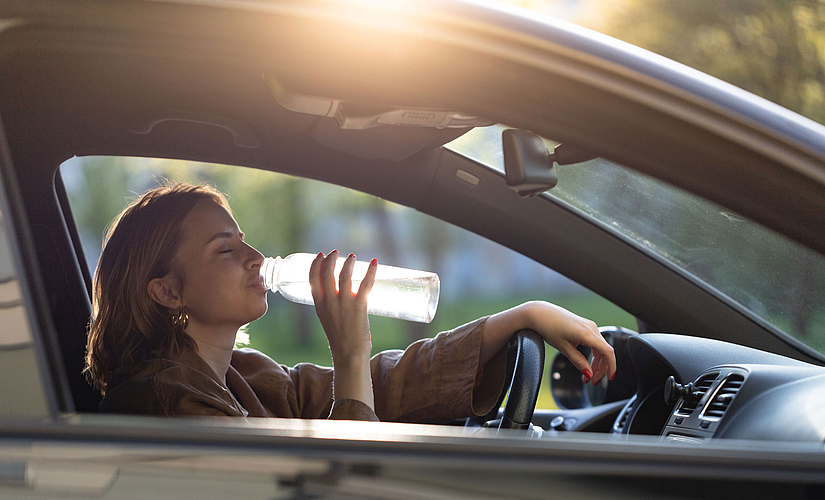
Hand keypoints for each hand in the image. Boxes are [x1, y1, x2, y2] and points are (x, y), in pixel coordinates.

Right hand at [309, 250, 376, 408]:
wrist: (349, 356)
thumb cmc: (341, 339)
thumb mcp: (328, 319)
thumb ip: (330, 305)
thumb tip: (340, 291)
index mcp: (319, 305)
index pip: (312, 278)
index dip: (315, 264)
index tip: (321, 255)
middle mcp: (329, 302)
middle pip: (327, 272)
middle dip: (331, 259)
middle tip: (336, 253)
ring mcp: (343, 303)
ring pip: (344, 274)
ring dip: (349, 262)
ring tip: (353, 257)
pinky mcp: (359, 306)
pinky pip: (365, 283)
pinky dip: (371, 271)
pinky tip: (375, 262)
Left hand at [481, 301, 615, 384]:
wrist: (541, 314)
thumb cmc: (550, 327)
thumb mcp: (564, 349)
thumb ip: (579, 362)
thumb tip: (589, 374)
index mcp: (587, 333)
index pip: (607, 352)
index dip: (611, 366)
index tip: (609, 378)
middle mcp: (591, 328)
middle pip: (605, 352)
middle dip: (601, 368)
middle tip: (592, 381)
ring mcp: (589, 326)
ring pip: (600, 348)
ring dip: (597, 363)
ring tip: (588, 375)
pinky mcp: (585, 326)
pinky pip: (595, 343)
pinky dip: (594, 354)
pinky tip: (588, 363)